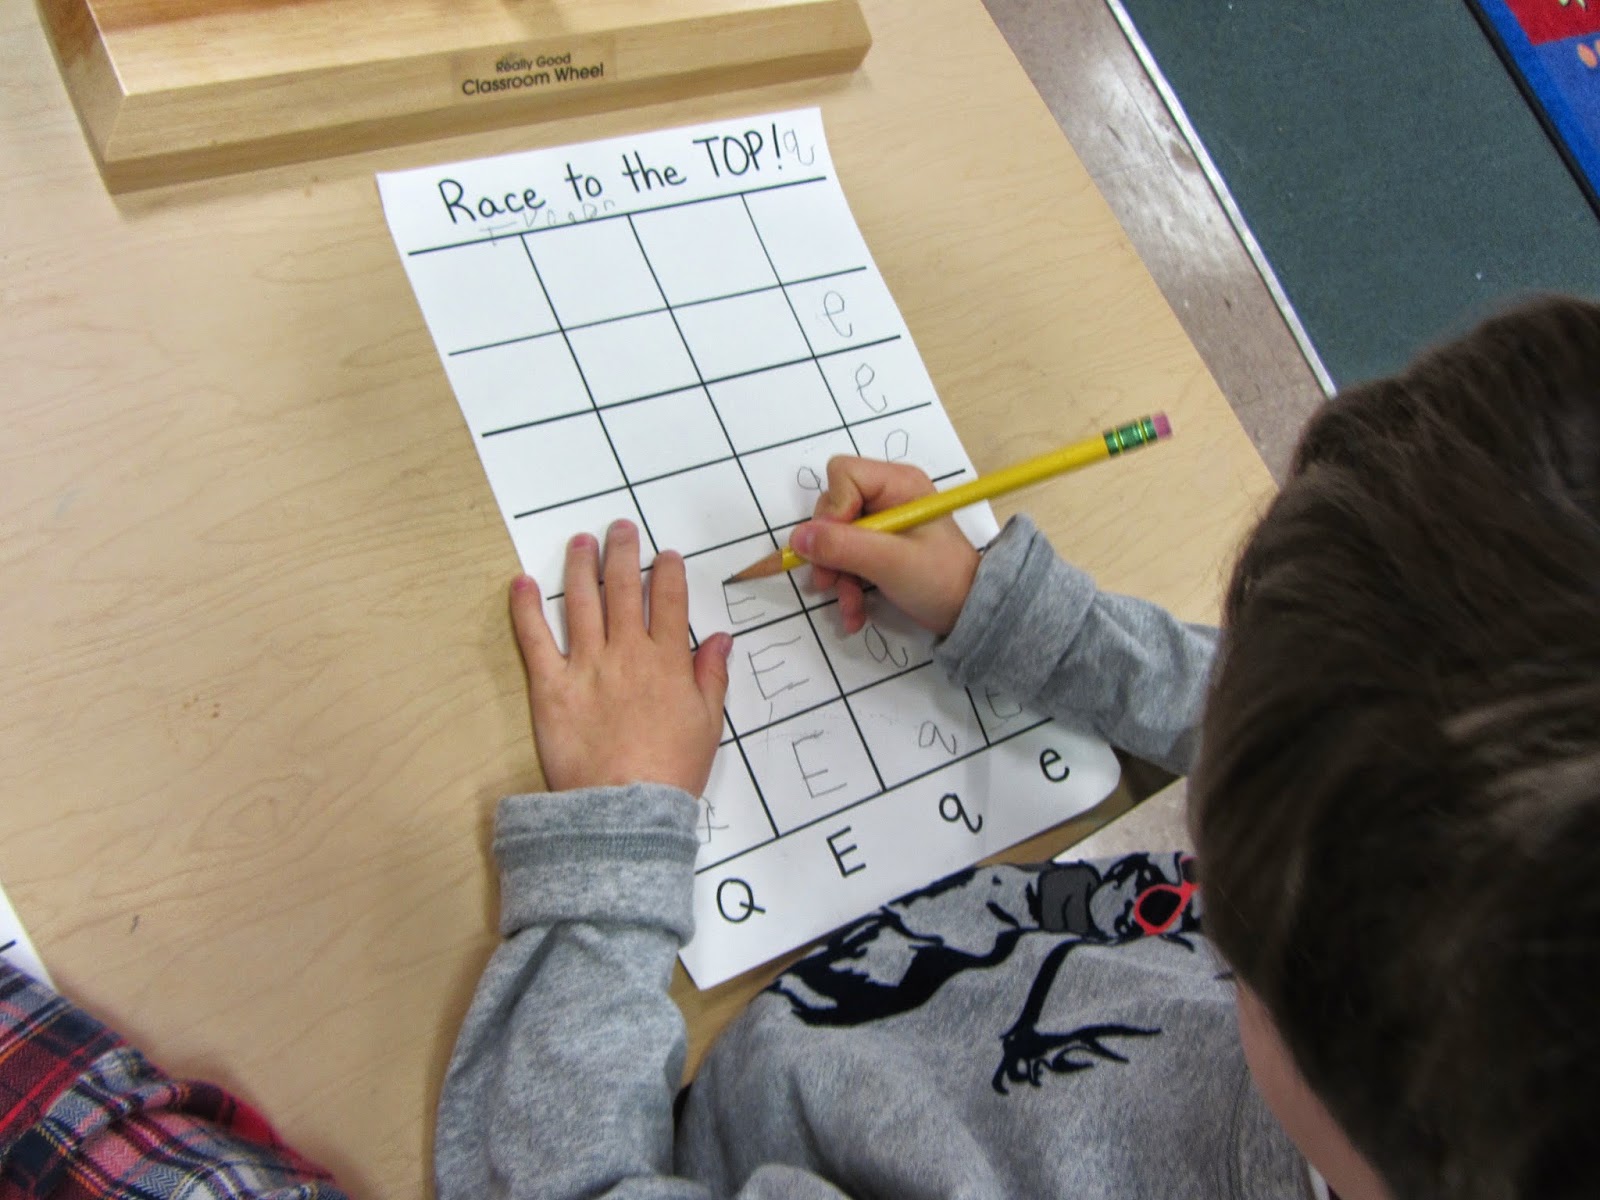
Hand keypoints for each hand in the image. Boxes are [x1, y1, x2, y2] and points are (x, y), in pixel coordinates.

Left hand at [509, 520, 731, 795]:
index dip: (666, 572)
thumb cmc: (670, 772)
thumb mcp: (708, 724)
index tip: (664, 556)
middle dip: (623, 553)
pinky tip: (522, 582)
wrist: (625, 809)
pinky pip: (535, 640)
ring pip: (582, 602)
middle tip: (619, 528)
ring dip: (581, 566)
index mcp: (668, 661)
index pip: (668, 601)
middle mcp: (627, 653)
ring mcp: (586, 667)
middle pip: (623, 589)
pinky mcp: (551, 687)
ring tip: (580, 541)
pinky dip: (526, 608)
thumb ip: (711, 676)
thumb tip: (719, 639)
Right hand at [790, 457, 979, 635]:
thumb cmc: (941, 580)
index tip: (841, 546)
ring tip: (849, 605)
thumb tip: (798, 538)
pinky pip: (846, 557)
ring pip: (834, 538)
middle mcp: (887, 495)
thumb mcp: (890, 563)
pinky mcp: (879, 546)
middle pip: (832, 508)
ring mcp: (883, 521)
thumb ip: (842, 547)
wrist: (970, 613)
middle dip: (829, 551)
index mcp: (898, 483)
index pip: (842, 475)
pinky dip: (846, 585)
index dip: (833, 510)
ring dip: (836, 575)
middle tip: (832, 581)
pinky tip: (854, 611)